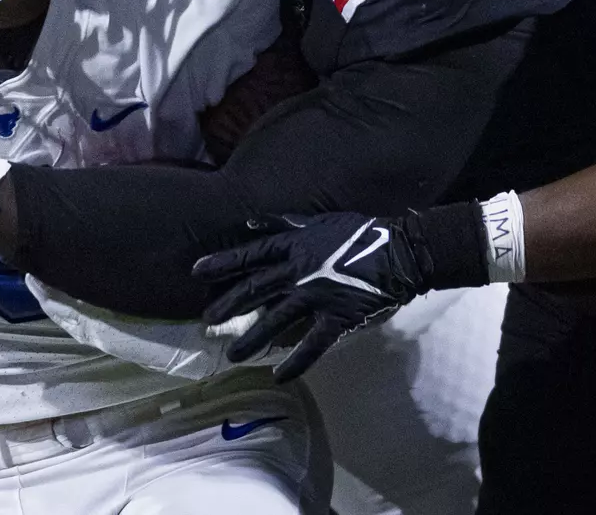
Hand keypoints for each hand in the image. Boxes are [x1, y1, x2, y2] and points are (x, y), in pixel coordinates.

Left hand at [192, 212, 430, 381]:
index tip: (196, 271)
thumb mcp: (321, 220)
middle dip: (228, 304)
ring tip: (232, 355)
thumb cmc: (361, 232)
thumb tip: (252, 224)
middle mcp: (299, 272)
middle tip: (205, 321)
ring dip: (253, 338)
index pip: (252, 254)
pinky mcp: (336, 318)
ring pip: (277, 320)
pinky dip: (296, 361)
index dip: (223, 262)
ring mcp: (316, 297)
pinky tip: (279, 375)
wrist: (399, 253)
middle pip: (256, 289)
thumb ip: (285, 224)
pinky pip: (312, 344)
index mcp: (296, 246)